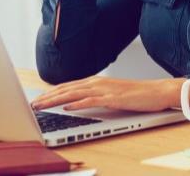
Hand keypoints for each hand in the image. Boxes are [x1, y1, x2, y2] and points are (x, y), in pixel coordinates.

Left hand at [30, 75, 179, 111]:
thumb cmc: (135, 94)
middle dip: (46, 97)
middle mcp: (97, 82)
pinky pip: (92, 100)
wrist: (157, 91)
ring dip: (56, 99)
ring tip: (42, 106)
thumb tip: (76, 102)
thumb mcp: (110, 94)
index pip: (66, 86)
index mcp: (95, 81)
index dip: (49, 93)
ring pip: (74, 93)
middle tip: (32, 104)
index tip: (36, 100)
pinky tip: (68, 107)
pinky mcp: (113, 98)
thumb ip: (93, 96)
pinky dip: (78, 103)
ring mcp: (105, 89)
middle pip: (66, 89)